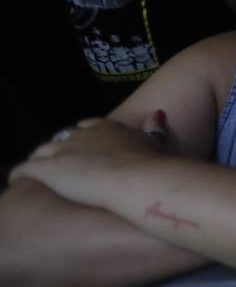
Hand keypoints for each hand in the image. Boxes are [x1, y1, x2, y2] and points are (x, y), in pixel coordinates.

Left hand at [11, 118, 168, 207]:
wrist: (134, 177)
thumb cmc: (149, 162)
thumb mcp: (156, 140)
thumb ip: (154, 127)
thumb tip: (157, 113)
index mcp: (107, 128)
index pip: (87, 126)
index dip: (82, 136)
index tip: (82, 146)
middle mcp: (82, 135)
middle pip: (62, 139)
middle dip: (58, 150)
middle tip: (60, 165)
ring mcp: (62, 150)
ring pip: (42, 152)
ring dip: (39, 162)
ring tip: (37, 175)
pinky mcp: (47, 169)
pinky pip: (24, 169)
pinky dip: (20, 175)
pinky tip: (18, 182)